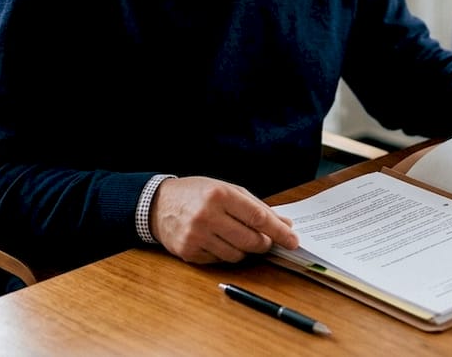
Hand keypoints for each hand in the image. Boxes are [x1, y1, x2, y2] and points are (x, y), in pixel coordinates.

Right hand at [149, 176, 298, 262]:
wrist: (158, 205)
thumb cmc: (197, 194)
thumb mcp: (227, 190)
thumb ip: (256, 207)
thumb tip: (284, 224)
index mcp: (220, 195)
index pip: (258, 218)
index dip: (279, 232)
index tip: (293, 240)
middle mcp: (208, 216)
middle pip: (251, 240)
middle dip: (264, 243)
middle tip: (265, 240)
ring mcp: (196, 236)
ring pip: (237, 255)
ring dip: (244, 250)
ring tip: (236, 236)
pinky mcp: (189, 252)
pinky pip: (220, 261)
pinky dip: (226, 254)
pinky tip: (218, 241)